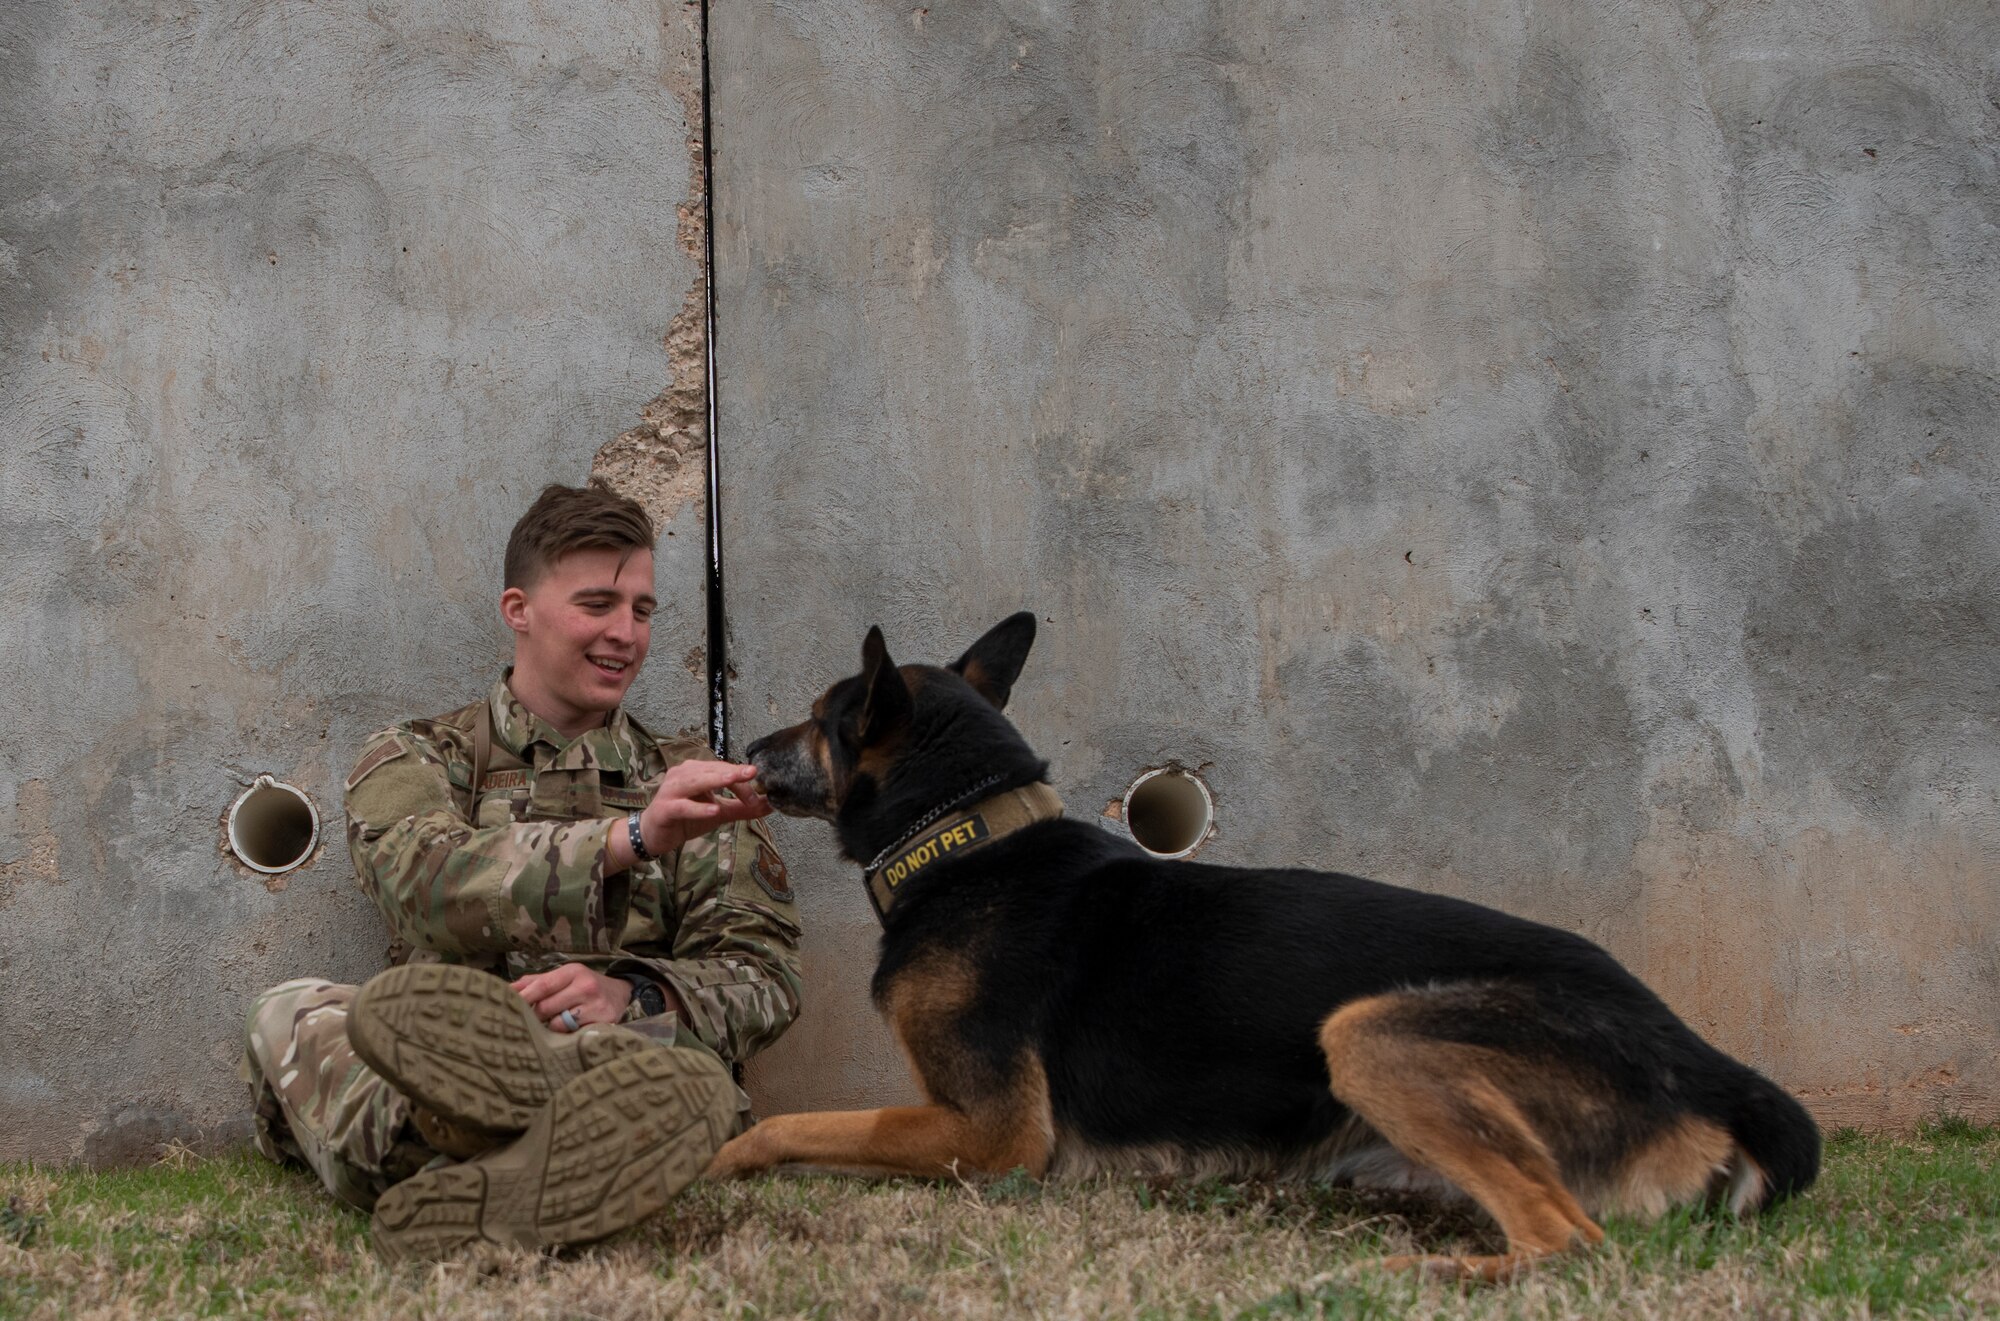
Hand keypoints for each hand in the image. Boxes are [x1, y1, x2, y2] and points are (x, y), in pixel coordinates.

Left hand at [511, 963, 631, 1031]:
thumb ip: (536, 982)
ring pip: (558, 1024)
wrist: (620, 993)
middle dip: (536, 1015)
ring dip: (551, 1027)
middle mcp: (586, 986)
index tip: (506, 1005)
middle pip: (546, 1007)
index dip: (523, 997)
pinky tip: (571, 1029)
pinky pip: (573, 1034)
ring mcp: (596, 1005)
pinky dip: (567, 1034)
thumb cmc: (583, 986)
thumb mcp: (564, 977)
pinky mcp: (604, 1021)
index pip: (542, 985)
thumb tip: (507, 989)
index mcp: (573, 971)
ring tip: (557, 1022)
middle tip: (534, 1019)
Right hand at [636, 760, 770, 856]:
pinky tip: (713, 810)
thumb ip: (742, 808)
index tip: (760, 791)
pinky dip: (698, 808)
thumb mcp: (718, 812)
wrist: (653, 834)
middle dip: (733, 775)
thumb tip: (770, 805)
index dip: (741, 779)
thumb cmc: (685, 818)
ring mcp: (672, 790)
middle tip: (753, 773)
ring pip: (695, 782)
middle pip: (712, 772)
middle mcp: (683, 774)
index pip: (723, 769)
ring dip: (715, 781)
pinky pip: (683, 806)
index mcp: (696, 771)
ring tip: (733, 780)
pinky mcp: (665, 809)